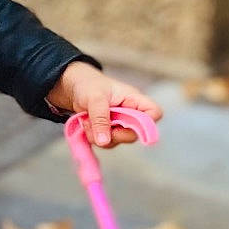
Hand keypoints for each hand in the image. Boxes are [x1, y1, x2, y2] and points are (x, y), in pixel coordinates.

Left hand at [46, 63, 162, 148]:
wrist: (74, 88)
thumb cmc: (89, 86)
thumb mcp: (94, 98)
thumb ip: (100, 119)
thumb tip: (104, 141)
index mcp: (134, 100)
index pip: (154, 113)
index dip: (148, 124)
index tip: (130, 127)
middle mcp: (131, 113)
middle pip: (135, 134)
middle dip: (115, 134)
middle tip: (98, 126)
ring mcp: (120, 124)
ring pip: (118, 141)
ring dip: (100, 136)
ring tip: (87, 121)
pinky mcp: (109, 131)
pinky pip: (106, 142)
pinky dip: (94, 137)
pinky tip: (86, 125)